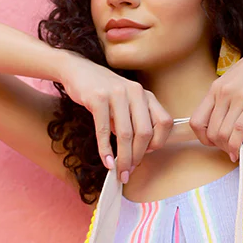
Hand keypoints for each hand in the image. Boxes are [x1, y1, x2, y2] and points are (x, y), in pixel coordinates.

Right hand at [60, 52, 173, 181]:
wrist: (78, 71)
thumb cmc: (104, 93)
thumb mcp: (126, 103)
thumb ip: (134, 122)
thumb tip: (137, 154)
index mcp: (146, 95)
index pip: (164, 122)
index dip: (158, 142)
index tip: (146, 154)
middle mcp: (135, 92)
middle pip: (144, 132)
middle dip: (137, 156)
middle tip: (129, 171)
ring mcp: (117, 93)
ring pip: (125, 134)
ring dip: (123, 158)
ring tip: (119, 172)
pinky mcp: (98, 97)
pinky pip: (104, 130)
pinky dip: (105, 149)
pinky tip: (106, 161)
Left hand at [188, 21, 242, 160]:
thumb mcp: (237, 78)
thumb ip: (228, 96)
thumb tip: (226, 118)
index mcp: (216, 88)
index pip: (196, 120)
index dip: (202, 137)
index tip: (214, 142)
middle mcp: (223, 93)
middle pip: (209, 132)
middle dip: (217, 146)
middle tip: (228, 149)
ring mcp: (239, 98)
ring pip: (222, 134)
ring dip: (228, 148)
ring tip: (236, 151)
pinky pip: (239, 131)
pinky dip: (237, 147)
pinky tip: (241, 152)